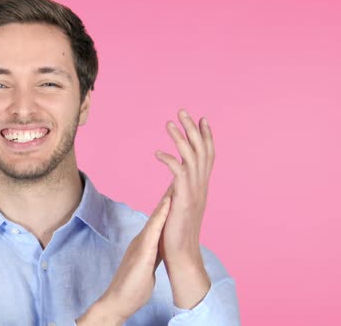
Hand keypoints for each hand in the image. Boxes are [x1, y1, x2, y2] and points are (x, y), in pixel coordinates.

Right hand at [77, 195, 171, 325]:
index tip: (178, 189)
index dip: (169, 205)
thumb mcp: (147, 266)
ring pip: (156, 218)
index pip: (160, 221)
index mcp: (146, 244)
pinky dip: (161, 216)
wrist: (118, 301)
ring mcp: (141, 245)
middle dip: (169, 196)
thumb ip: (153, 255)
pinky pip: (154, 231)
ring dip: (166, 200)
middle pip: (158, 214)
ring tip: (177, 183)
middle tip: (179, 176)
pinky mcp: (142, 253)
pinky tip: (168, 205)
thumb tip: (160, 250)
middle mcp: (143, 240)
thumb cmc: (133, 288)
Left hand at [154, 109, 213, 306]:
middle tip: (183, 111)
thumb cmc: (177, 232)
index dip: (205, 136)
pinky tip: (158, 152)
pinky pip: (178, 173)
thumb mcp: (180, 205)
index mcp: (201, 186)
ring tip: (169, 122)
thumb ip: (180, 191)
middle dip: (193, 129)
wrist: (181, 255)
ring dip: (180, 138)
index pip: (207, 155)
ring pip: (191, 157)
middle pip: (201, 150)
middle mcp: (201, 186)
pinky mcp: (184, 199)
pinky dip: (169, 160)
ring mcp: (194, 192)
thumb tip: (175, 182)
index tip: (201, 118)